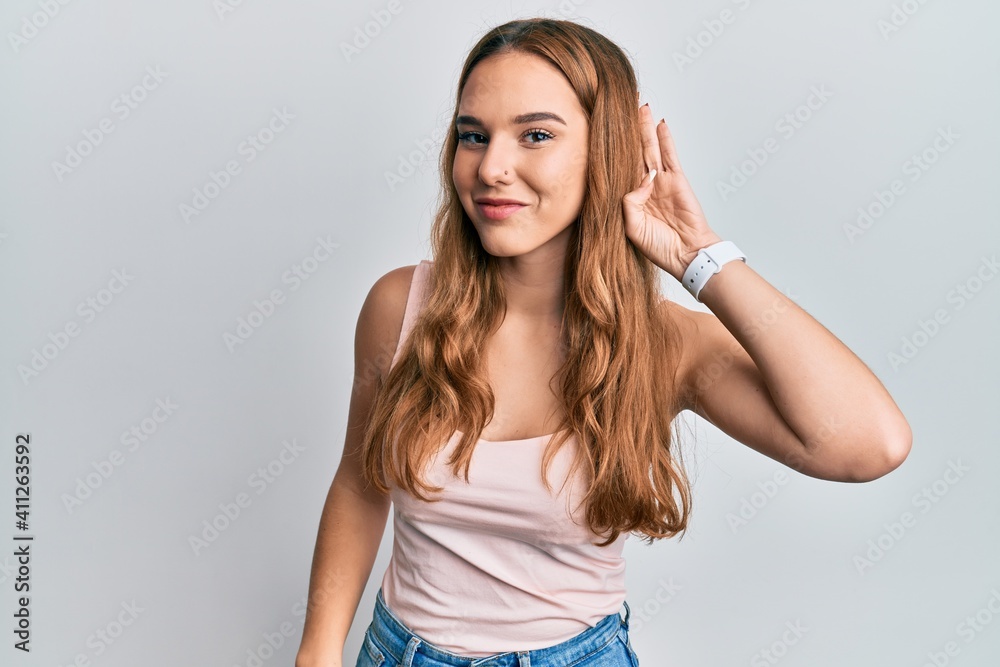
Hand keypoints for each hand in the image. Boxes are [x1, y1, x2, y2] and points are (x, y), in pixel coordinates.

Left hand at [622, 102, 722, 281]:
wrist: (686, 254)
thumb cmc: (659, 246)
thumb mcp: (632, 227)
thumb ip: (630, 203)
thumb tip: (639, 181)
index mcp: (629, 197)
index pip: (617, 167)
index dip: (610, 150)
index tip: (599, 131)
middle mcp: (644, 185)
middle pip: (633, 151)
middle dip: (627, 130)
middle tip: (620, 107)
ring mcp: (661, 181)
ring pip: (650, 148)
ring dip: (644, 128)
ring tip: (640, 107)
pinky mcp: (677, 180)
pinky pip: (670, 155)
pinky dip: (665, 139)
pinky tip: (660, 124)